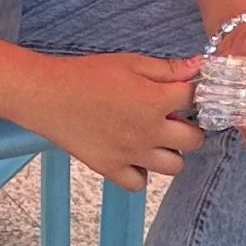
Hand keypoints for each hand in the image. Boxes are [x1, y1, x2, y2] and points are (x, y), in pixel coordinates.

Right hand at [34, 52, 206, 190]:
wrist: (47, 96)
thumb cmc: (86, 75)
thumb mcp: (130, 62)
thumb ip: (167, 69)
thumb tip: (198, 67)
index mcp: (156, 101)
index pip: (195, 99)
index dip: (195, 93)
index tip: (187, 92)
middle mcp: (150, 132)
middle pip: (195, 140)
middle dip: (190, 127)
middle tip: (174, 118)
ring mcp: (131, 154)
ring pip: (175, 166)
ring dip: (171, 152)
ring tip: (156, 138)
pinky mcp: (111, 168)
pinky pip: (139, 183)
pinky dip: (141, 173)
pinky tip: (134, 156)